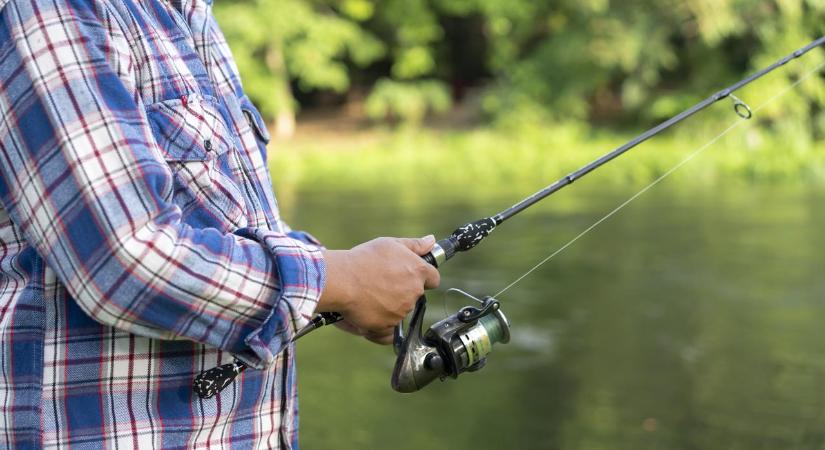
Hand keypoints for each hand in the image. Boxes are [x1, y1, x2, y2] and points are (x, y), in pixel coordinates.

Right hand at [318, 236, 439, 343]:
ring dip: (390, 306)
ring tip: (370, 294)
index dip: (423, 277)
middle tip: (382, 282)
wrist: (341, 280)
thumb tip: (431, 241)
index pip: (433, 279)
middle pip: (414, 295)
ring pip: (400, 311)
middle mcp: (413, 293)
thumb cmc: (364, 259)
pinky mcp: (387, 326)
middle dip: (403, 290)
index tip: (409, 275)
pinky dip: (382, 325)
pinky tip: (370, 313)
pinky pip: (389, 331)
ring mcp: (401, 312)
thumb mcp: (390, 244)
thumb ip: (414, 245)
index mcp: (418, 271)